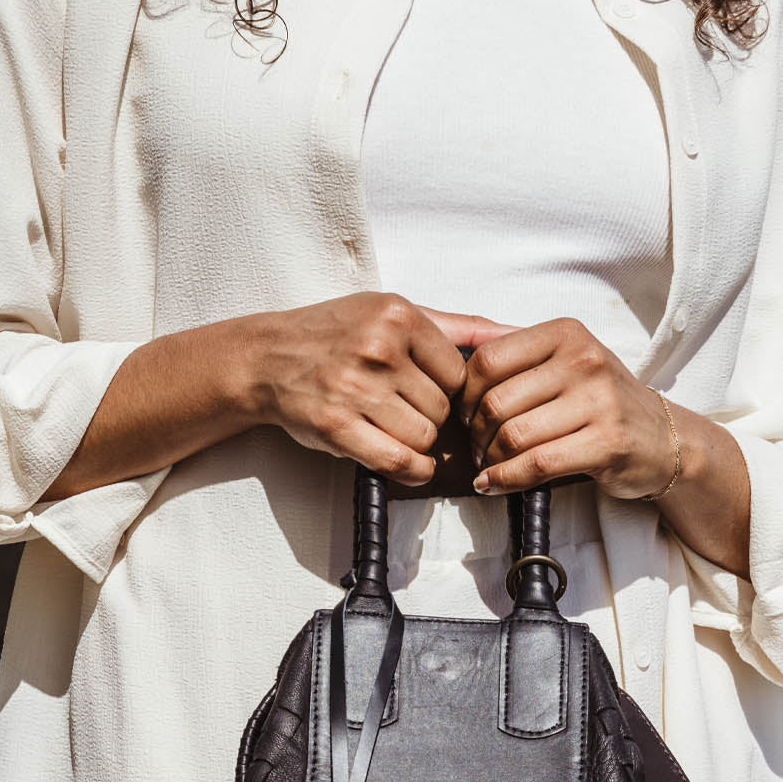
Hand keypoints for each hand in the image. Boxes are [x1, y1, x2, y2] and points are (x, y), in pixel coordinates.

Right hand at [250, 292, 512, 486]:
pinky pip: (399, 460)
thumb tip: (516, 333)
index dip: (447, 390)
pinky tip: (410, 464)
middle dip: (430, 417)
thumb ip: (457, 327)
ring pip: (424, 435)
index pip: (457, 373)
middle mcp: (378, 348)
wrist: (267, 358)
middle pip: (442, 408)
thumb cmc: (335, 334)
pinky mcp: (338, 426)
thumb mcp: (391, 312)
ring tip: (393, 429)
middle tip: (402, 411)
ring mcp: (355, 389)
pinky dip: (412, 469)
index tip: (426, 392)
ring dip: (416, 442)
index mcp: (397, 316)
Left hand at [454, 317, 678, 497]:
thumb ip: (517, 354)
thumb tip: (454, 351)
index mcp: (566, 333)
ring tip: (486, 468)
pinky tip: (493, 486)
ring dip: (489, 460)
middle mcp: (584, 360)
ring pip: (513, 435)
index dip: (465, 395)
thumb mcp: (566, 362)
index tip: (465, 416)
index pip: (488, 360)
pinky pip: (537, 464)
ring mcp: (599, 401)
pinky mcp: (606, 443)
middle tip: (475, 450)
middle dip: (474, 434)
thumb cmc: (601, 402)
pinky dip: (505, 480)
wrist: (663, 440)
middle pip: (496, 401)